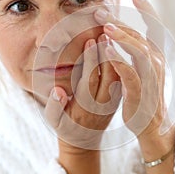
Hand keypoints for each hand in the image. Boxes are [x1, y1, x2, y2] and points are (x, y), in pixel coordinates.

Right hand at [44, 34, 120, 149]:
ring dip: (114, 55)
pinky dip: (119, 62)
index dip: (91, 60)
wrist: (85, 141)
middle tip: (104, 32)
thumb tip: (58, 90)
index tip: (91, 40)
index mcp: (86, 107)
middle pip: (107, 74)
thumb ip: (54, 107)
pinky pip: (120, 78)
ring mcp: (113, 101)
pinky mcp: (118, 98)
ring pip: (117, 75)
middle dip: (106, 52)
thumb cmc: (67, 128)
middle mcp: (103, 103)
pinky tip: (115, 48)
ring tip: (110, 36)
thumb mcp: (55, 122)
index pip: (90, 79)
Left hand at [94, 0, 164, 141]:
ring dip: (122, 37)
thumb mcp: (143, 70)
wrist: (151, 125)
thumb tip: (122, 33)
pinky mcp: (140, 91)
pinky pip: (129, 72)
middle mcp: (156, 63)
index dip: (148, 10)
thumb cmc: (143, 94)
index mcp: (157, 56)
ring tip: (105, 27)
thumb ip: (136, 52)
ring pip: (138, 51)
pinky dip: (118, 59)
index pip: (155, 28)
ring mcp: (150, 77)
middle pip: (139, 36)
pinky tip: (106, 50)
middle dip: (120, 22)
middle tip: (100, 11)